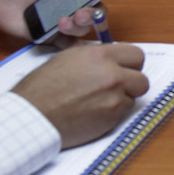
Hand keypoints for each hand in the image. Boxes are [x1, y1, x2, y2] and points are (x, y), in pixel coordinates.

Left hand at [0, 0, 123, 39]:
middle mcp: (73, 2)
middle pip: (96, 11)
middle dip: (95, 14)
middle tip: (83, 11)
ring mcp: (62, 19)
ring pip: (82, 28)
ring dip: (79, 27)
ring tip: (63, 21)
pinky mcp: (49, 35)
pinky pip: (64, 44)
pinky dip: (68, 44)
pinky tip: (61, 37)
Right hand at [10, 43, 149, 147]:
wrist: (31, 116)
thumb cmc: (41, 88)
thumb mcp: (67, 59)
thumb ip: (95, 58)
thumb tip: (111, 60)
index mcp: (100, 56)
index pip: (136, 55)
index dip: (130, 63)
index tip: (124, 68)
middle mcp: (112, 75)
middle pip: (142, 78)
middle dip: (131, 83)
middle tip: (116, 87)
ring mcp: (114, 98)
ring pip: (133, 98)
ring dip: (121, 100)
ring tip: (97, 101)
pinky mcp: (111, 118)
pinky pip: (121, 114)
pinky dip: (110, 114)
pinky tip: (91, 113)